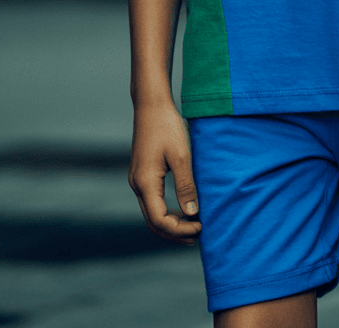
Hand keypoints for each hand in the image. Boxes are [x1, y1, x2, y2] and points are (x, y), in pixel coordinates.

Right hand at [129, 102, 201, 243]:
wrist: (151, 105)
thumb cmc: (167, 126)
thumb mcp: (181, 156)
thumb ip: (186, 185)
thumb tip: (192, 213)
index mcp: (145, 183)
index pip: (159, 221)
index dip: (180, 230)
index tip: (200, 226)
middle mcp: (137, 185)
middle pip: (153, 222)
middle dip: (175, 232)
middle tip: (198, 234)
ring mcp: (138, 180)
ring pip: (152, 214)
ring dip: (171, 224)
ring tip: (193, 226)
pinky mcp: (142, 174)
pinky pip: (152, 202)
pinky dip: (167, 212)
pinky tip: (183, 209)